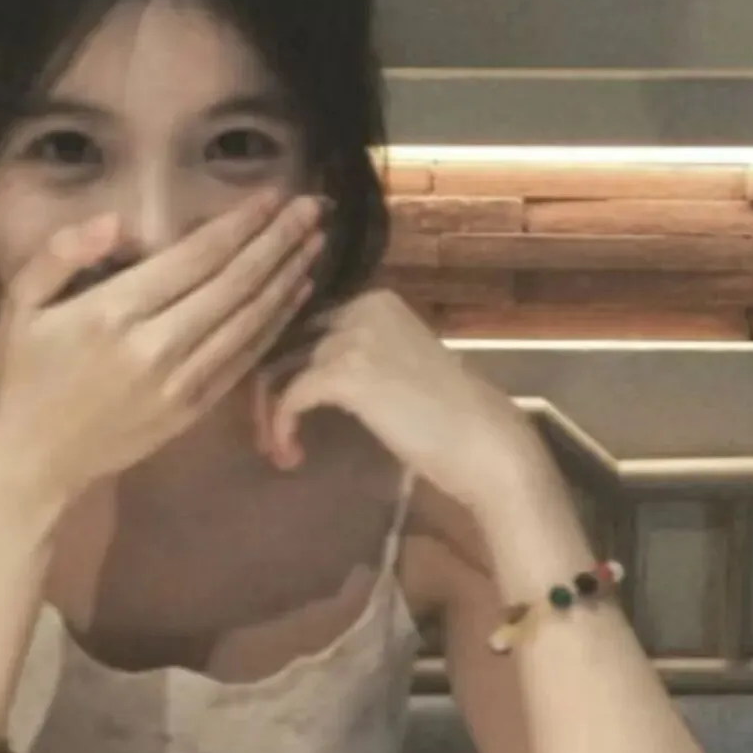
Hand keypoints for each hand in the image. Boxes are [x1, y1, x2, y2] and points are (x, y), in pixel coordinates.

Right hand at [0, 191, 325, 511]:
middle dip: (278, 242)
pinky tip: (296, 295)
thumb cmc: (22, 375)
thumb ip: (61, 255)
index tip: (271, 195)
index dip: (239, 225)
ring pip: (249, 322)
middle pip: (234, 285)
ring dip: (286, 278)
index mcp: (113, 313)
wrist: (31, 462)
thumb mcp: (19, 304)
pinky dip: (275, 324)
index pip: (194, 258)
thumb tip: (114, 222)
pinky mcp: (193, 411)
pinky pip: (244, 360)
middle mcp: (156, 346)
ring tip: (315, 242)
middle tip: (311, 208)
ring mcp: (180, 383)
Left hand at [254, 289, 536, 512]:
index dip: (282, 365)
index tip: (276, 406)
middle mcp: (360, 306)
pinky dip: (281, 427)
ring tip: (281, 452)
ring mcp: (352, 336)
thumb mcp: (394, 366)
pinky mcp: (345, 372)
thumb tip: (295, 370)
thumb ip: (353, 355)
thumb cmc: (446, 416)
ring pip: (279, 370)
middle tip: (267, 435)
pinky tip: (291, 454)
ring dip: (271, 416)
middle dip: (266, 390)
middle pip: (285, 342)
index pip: (303, 323)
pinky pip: (289, 397)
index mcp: (374, 299)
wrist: (486, 443)